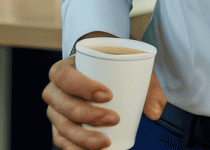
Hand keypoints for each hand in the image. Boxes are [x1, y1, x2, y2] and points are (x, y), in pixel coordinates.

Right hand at [43, 34, 167, 149]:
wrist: (96, 72)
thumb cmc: (110, 70)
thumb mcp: (127, 68)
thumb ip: (146, 85)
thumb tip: (155, 111)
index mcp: (64, 69)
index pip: (64, 77)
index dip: (82, 87)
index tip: (108, 95)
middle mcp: (54, 91)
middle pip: (61, 105)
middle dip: (87, 115)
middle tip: (113, 119)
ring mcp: (54, 111)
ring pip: (61, 126)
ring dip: (82, 137)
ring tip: (105, 142)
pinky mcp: (58, 128)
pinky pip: (60, 141)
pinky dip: (73, 148)